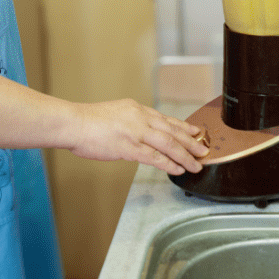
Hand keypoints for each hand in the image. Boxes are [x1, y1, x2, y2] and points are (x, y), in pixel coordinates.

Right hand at [69, 100, 208, 174]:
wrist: (73, 123)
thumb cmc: (88, 122)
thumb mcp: (114, 113)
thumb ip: (130, 121)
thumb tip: (139, 133)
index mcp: (136, 109)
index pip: (166, 119)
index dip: (183, 127)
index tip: (196, 132)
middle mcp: (140, 118)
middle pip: (172, 131)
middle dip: (191, 142)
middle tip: (204, 150)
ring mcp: (136, 132)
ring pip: (169, 144)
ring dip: (186, 155)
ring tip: (196, 164)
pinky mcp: (129, 146)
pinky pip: (155, 157)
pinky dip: (169, 164)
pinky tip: (178, 169)